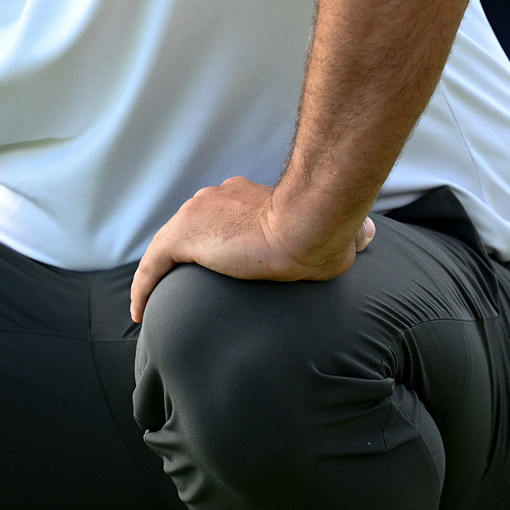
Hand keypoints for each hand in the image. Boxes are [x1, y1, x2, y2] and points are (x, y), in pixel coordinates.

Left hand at [128, 176, 375, 322]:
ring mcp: (198, 214)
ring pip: (168, 248)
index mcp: (248, 196)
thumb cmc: (328, 231)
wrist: (310, 222)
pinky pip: (152, 266)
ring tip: (152, 304)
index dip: (217, 241)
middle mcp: (218, 198)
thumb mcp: (338, 233)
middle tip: (181, 288)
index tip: (216, 262)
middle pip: (192, 231)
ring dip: (159, 276)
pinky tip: (139, 312)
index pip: (223, 218)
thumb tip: (369, 233)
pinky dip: (143, 287)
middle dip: (185, 258)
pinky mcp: (184, 236)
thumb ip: (346, 233)